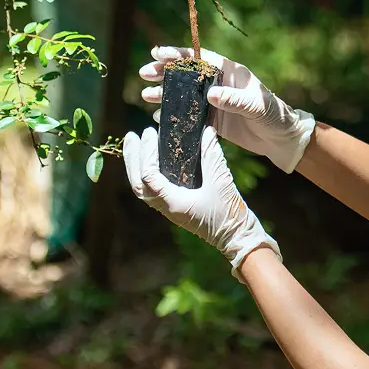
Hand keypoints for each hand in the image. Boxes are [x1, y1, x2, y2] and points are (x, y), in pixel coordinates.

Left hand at [123, 126, 281, 273]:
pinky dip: (148, 173)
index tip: (150, 133)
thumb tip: (206, 131)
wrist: (236, 237)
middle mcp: (166, 207)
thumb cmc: (229, 214)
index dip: (146, 153)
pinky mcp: (175, 207)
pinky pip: (153, 190)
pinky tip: (152, 160)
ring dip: (136, 166)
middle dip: (132, 159)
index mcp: (173, 203)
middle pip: (138, 183)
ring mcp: (169, 208)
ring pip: (142, 188)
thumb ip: (212, 155)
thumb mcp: (221, 181)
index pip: (148, 176)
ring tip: (136, 145)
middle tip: (131, 136)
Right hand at [139, 46, 314, 173]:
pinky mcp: (213, 120)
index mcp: (229, 72)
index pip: (200, 58)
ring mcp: (214, 102)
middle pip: (187, 74)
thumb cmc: (273, 115)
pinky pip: (190, 115)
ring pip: (184, 94)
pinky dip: (174, 115)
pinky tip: (160, 117)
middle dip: (164, 72)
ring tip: (145, 95)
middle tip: (144, 73)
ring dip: (165, 93)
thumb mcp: (256, 106)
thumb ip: (235, 100)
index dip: (179, 54)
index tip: (158, 52)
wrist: (281, 139)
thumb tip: (211, 95)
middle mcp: (219, 84)